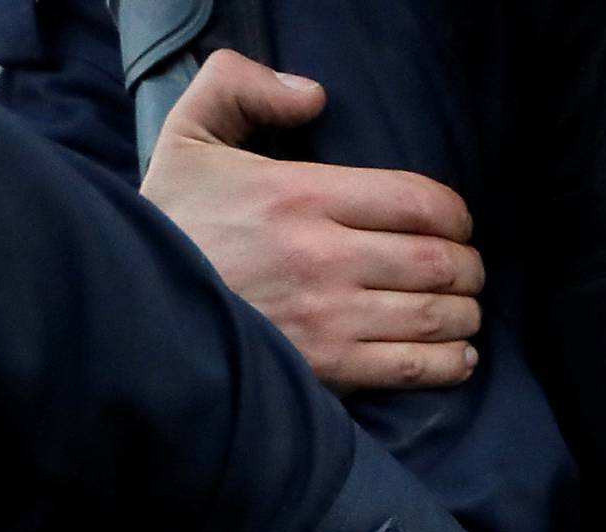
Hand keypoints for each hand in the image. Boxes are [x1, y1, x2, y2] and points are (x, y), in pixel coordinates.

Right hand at [142, 50, 482, 392]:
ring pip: (435, 316)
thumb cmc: (171, 223)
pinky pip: (413, 368)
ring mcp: (330, 318)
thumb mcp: (190, 134)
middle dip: (468, 267)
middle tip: (469, 271)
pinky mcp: (328, 370)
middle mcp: (325, 256)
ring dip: (466, 315)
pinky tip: (458, 357)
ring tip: (466, 311)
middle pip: (437, 261)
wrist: (137, 308)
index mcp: (303, 194)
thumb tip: (313, 95)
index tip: (457, 224)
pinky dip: (449, 364)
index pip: (417, 201)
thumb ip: (242, 86)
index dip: (455, 214)